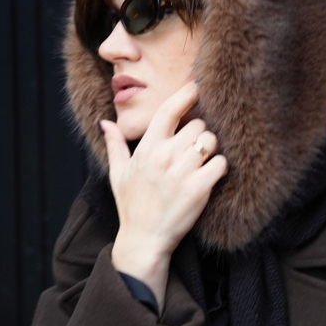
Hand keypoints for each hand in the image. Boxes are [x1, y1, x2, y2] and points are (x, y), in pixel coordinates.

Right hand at [102, 81, 227, 309]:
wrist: (144, 239)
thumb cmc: (132, 206)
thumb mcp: (117, 174)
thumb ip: (115, 145)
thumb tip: (105, 123)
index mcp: (147, 148)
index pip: (168, 110)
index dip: (185, 94)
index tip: (196, 86)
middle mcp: (164, 156)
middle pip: (197, 125)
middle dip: (200, 134)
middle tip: (194, 150)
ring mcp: (182, 171)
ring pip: (211, 141)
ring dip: (211, 149)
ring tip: (201, 164)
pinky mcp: (199, 188)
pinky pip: (221, 163)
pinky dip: (220, 168)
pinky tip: (210, 176)